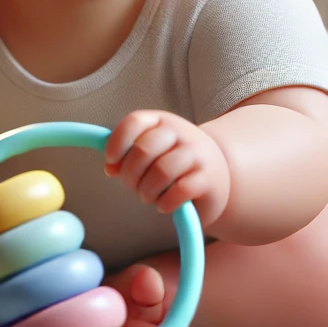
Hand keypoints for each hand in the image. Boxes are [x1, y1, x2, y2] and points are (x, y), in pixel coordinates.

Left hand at [104, 110, 230, 223]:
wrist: (217, 174)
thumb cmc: (175, 163)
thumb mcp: (154, 150)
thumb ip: (129, 154)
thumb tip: (110, 167)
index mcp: (162, 121)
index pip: (134, 122)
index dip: (117, 142)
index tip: (110, 161)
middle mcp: (181, 132)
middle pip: (144, 149)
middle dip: (130, 174)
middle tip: (131, 187)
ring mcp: (197, 153)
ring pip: (161, 171)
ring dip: (146, 191)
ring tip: (147, 197)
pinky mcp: (208, 178)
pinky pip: (180, 190)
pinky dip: (165, 202)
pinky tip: (163, 205)